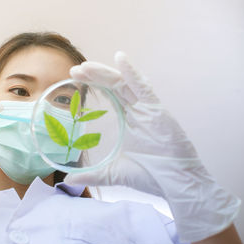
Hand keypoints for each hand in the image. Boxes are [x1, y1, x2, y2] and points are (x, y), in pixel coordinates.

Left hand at [64, 52, 240, 242]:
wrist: (176, 184)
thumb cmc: (151, 176)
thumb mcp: (114, 173)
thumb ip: (91, 175)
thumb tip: (68, 181)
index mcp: (129, 121)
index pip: (109, 95)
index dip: (93, 85)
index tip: (73, 79)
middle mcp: (137, 111)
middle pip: (113, 86)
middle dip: (94, 75)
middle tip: (75, 70)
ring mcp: (147, 109)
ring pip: (124, 83)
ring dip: (105, 73)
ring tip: (86, 66)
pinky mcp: (156, 110)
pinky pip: (143, 87)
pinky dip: (132, 73)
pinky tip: (120, 59)